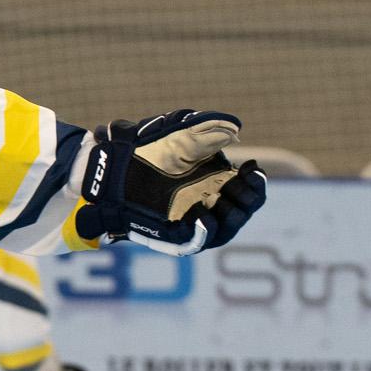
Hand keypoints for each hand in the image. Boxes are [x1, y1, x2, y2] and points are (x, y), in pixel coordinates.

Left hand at [74, 111, 265, 253]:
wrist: (112, 167)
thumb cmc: (147, 150)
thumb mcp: (179, 134)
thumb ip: (207, 128)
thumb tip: (235, 127)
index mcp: (218, 182)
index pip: (251, 190)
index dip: (257, 183)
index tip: (251, 170)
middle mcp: (211, 204)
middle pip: (244, 210)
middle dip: (247, 198)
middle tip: (238, 185)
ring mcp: (194, 222)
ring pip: (227, 228)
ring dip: (232, 215)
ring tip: (224, 200)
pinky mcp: (175, 236)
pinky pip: (196, 242)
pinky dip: (204, 232)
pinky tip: (203, 217)